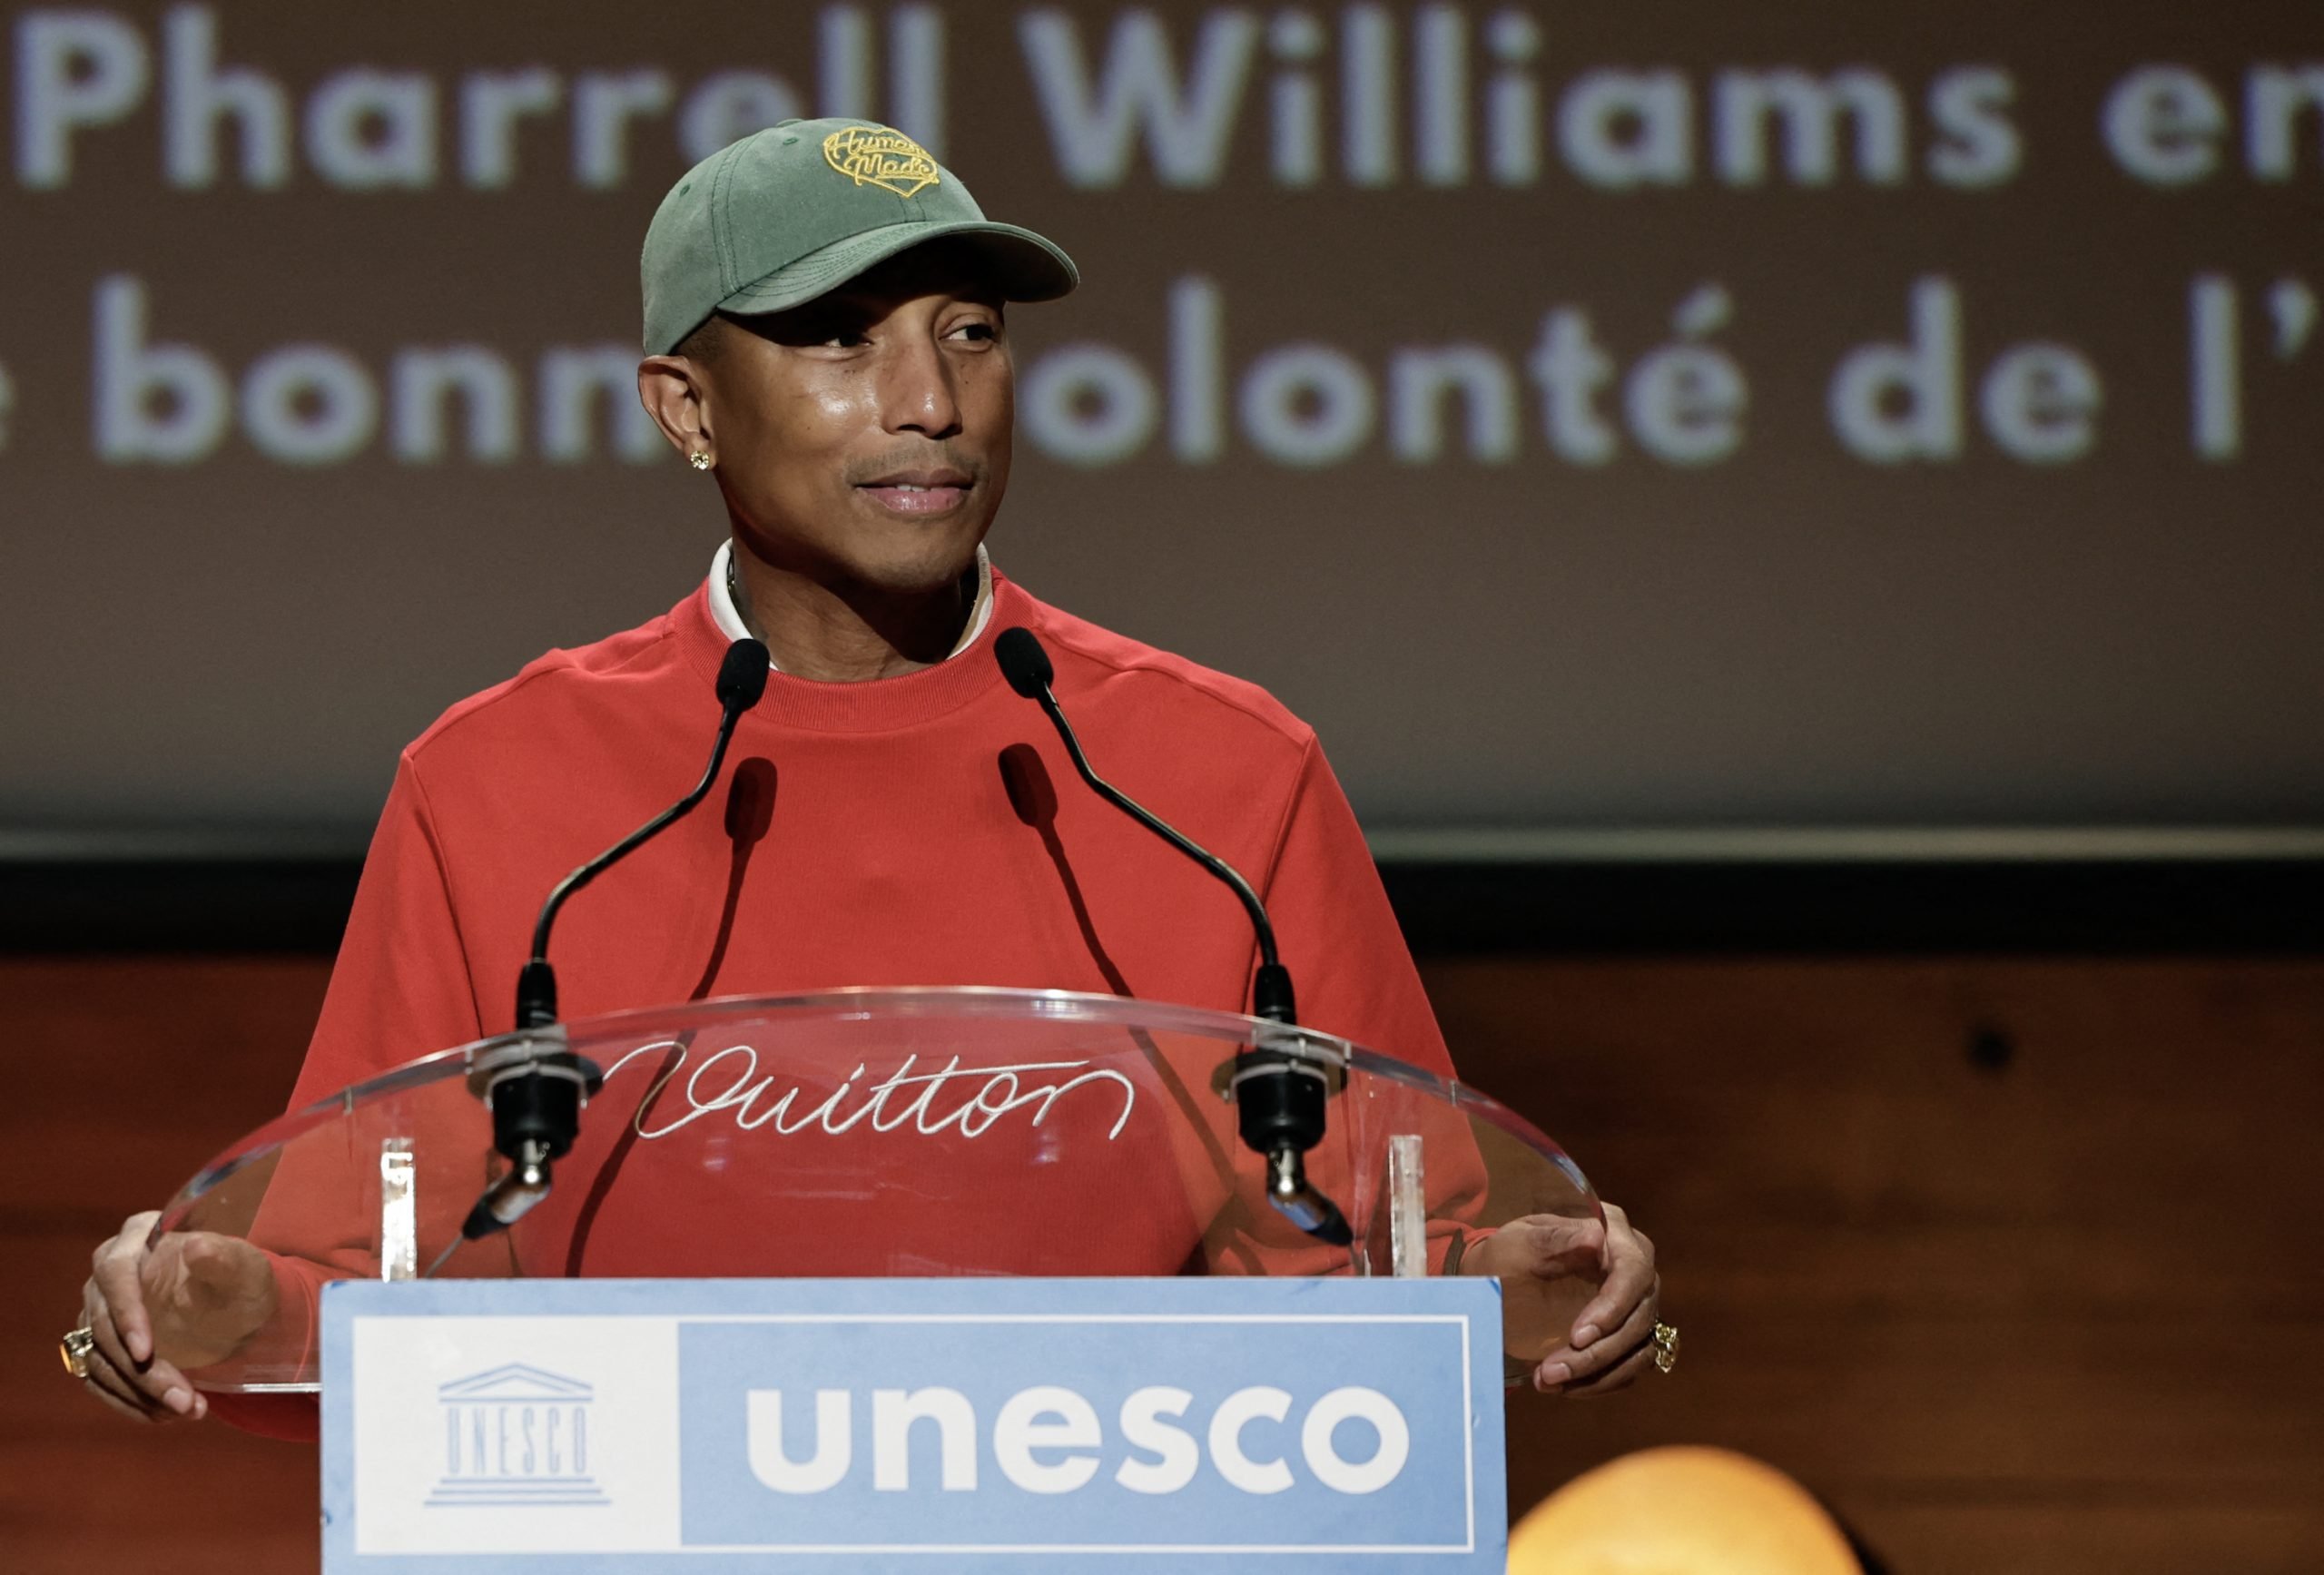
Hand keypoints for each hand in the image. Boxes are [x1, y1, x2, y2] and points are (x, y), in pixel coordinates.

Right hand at [76, 1212, 277, 1423]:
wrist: (238, 1305)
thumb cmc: (241, 1277)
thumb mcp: (244, 1267)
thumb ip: (223, 1258)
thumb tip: (196, 1247)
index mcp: (138, 1237)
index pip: (115, 1273)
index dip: (125, 1314)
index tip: (145, 1353)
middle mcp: (108, 1272)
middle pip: (104, 1326)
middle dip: (142, 1371)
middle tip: (182, 1400)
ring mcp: (98, 1309)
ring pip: (100, 1359)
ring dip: (139, 1392)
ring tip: (185, 1410)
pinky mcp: (99, 1343)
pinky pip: (99, 1378)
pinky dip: (129, 1401)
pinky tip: (163, 1413)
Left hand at [1463, 1201, 1660, 1398]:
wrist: (1501, 1280)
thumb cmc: (1508, 1253)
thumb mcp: (1520, 1241)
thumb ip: (1554, 1238)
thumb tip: (1596, 1237)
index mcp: (1614, 1233)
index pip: (1633, 1270)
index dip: (1613, 1307)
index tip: (1577, 1337)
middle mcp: (1635, 1268)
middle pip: (1639, 1317)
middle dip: (1597, 1353)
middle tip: (1550, 1371)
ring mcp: (1636, 1304)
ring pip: (1639, 1348)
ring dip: (1598, 1374)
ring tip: (1549, 1382)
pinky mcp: (1629, 1335)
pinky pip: (1630, 1366)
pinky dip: (1600, 1382)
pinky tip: (1564, 1387)